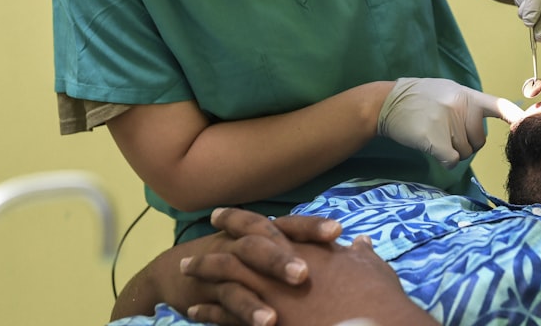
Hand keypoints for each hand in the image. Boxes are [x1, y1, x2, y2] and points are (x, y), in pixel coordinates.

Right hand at [110, 208, 341, 322]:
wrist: (177, 270)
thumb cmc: (240, 262)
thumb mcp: (271, 252)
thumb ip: (313, 250)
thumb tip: (363, 247)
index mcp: (264, 233)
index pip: (289, 225)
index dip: (312, 226)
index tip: (338, 231)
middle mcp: (243, 243)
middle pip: (262, 243)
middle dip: (281, 257)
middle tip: (304, 273)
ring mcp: (223, 265)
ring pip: (240, 274)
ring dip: (257, 294)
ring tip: (274, 318)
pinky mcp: (206, 291)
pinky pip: (225, 301)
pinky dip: (242, 312)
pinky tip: (263, 324)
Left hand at [183, 209, 433, 325]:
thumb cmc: (374, 298)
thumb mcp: (371, 269)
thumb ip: (360, 254)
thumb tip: (360, 243)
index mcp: (301, 250)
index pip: (263, 228)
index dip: (239, 220)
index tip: (220, 215)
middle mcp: (279, 270)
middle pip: (234, 253)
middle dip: (211, 250)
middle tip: (192, 249)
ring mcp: (269, 298)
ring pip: (225, 282)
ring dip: (204, 278)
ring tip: (185, 277)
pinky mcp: (265, 324)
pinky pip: (227, 317)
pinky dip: (210, 312)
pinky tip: (195, 312)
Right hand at [377, 77, 523, 167]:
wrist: (387, 102)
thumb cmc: (419, 98)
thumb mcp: (447, 90)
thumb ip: (467, 105)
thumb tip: (486, 122)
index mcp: (466, 95)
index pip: (498, 106)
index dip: (515, 116)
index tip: (527, 124)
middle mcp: (460, 107)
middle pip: (478, 142)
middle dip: (465, 143)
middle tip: (444, 130)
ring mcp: (447, 123)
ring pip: (464, 154)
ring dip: (452, 150)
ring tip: (434, 133)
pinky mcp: (434, 139)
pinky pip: (452, 161)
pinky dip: (445, 160)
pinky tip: (432, 148)